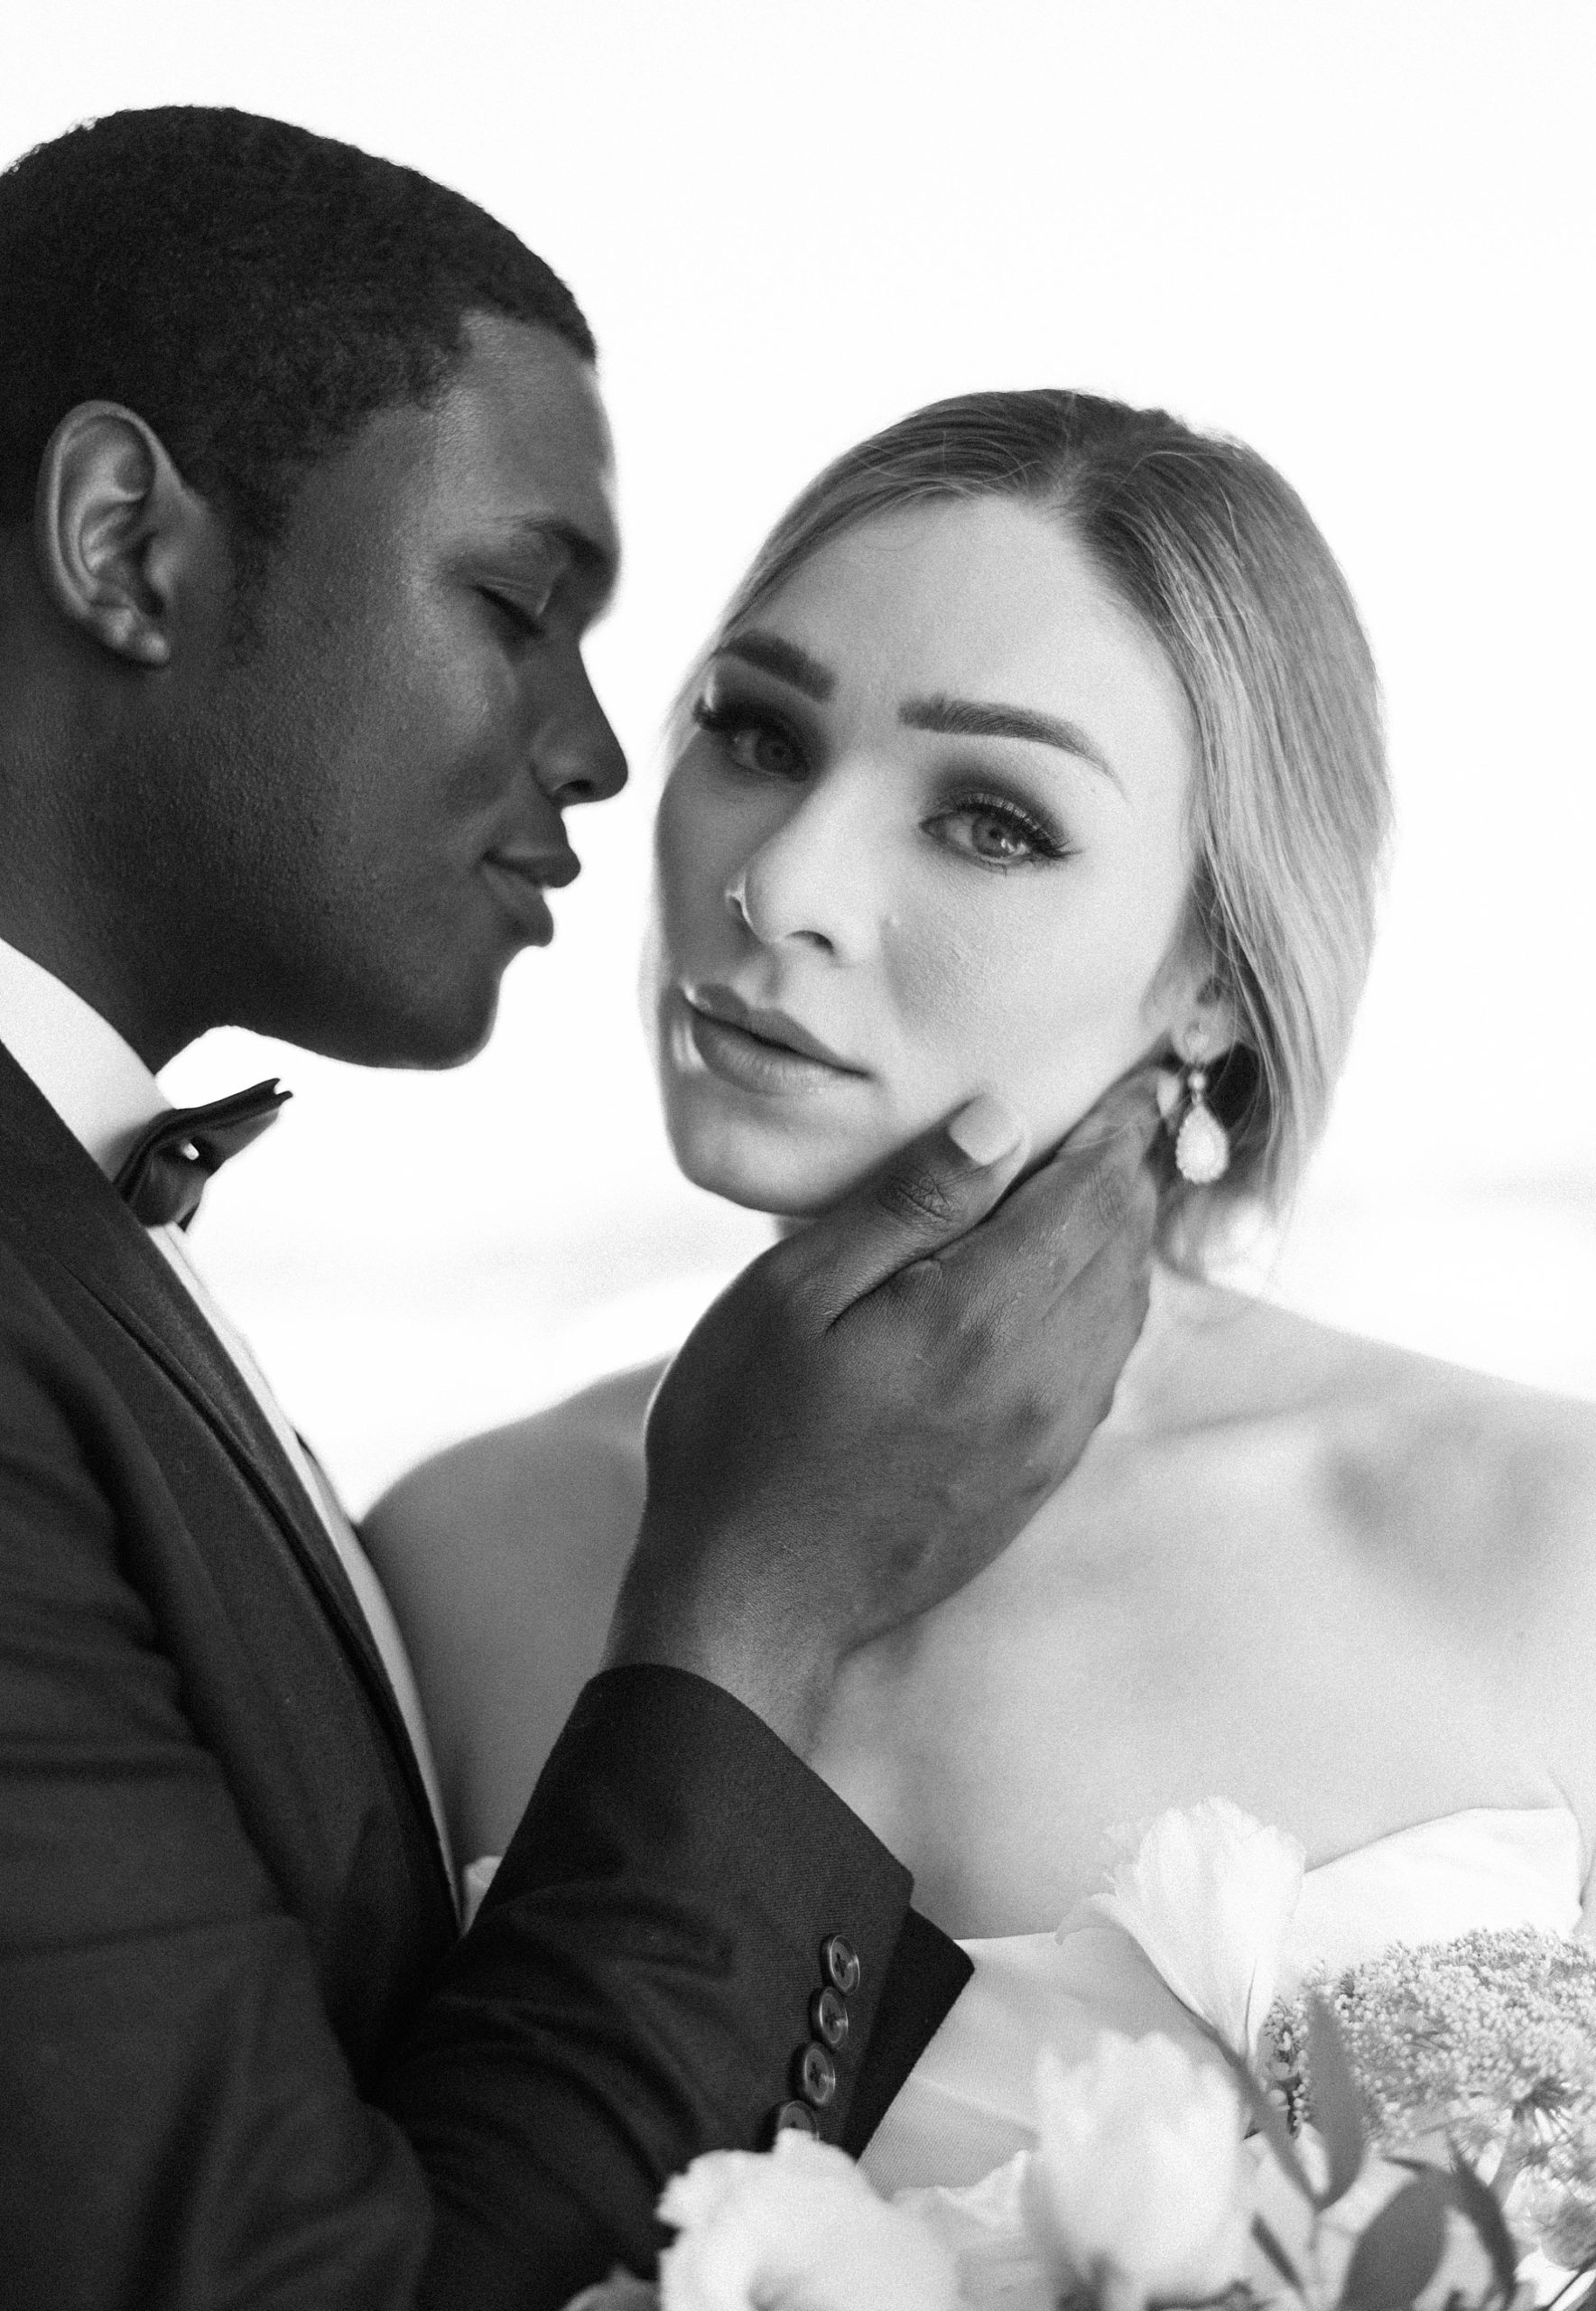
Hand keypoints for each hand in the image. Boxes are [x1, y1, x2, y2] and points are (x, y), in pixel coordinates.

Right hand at [606, 1070, 1160, 1754]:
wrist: (749, 1603)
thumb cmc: (742, 1436)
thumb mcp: (792, 1295)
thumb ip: (906, 1207)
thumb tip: (1003, 1123)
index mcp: (978, 1318)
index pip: (1088, 1196)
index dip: (1118, 1130)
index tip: (1138, 1081)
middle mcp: (1038, 1379)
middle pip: (1121, 1250)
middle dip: (1131, 1175)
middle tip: (1132, 1117)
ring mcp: (1044, 1439)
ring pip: (1125, 1313)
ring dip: (1127, 1241)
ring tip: (1113, 1187)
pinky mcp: (1035, 1480)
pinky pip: (1105, 1373)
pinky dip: (1111, 1309)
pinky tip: (1083, 1289)